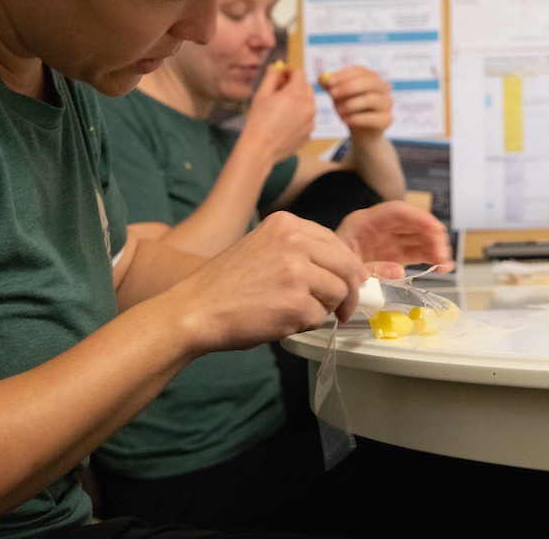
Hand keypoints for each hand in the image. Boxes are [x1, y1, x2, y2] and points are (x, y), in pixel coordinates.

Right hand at [166, 212, 368, 352]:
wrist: (195, 309)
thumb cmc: (225, 284)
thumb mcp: (261, 247)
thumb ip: (299, 250)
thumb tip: (345, 268)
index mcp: (285, 224)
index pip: (335, 241)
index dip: (347, 266)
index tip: (352, 281)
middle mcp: (293, 241)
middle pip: (346, 266)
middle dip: (350, 290)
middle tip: (344, 309)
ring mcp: (296, 272)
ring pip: (338, 293)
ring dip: (322, 308)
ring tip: (294, 312)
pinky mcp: (296, 303)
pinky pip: (319, 317)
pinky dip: (304, 325)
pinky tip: (280, 321)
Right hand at [240, 63, 315, 163]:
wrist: (260, 148)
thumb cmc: (258, 121)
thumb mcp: (262, 94)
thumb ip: (271, 76)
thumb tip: (276, 67)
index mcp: (297, 93)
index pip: (299, 73)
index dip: (289, 71)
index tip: (281, 74)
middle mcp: (308, 106)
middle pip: (307, 86)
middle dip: (295, 85)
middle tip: (280, 90)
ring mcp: (311, 121)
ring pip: (309, 103)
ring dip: (298, 100)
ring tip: (281, 108)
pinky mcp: (309, 133)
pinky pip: (307, 118)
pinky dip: (299, 116)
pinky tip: (285, 122)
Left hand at [320, 66, 392, 139]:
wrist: (361, 132)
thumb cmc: (350, 109)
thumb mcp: (338, 96)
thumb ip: (331, 86)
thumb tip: (321, 77)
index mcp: (371, 77)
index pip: (359, 70)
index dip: (343, 75)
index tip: (329, 82)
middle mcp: (383, 87)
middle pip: (368, 82)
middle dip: (348, 87)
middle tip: (332, 94)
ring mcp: (387, 103)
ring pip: (370, 99)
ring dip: (350, 104)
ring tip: (337, 111)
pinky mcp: (387, 119)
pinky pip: (372, 117)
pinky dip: (356, 118)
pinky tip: (344, 120)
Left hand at [335, 201, 452, 270]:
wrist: (326, 278)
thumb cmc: (332, 268)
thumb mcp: (347, 268)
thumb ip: (372, 269)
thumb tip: (400, 270)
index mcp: (362, 222)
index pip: (395, 211)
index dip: (417, 218)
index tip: (436, 228)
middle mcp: (379, 227)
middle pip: (411, 223)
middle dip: (431, 235)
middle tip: (443, 253)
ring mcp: (388, 240)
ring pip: (418, 237)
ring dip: (435, 248)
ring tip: (445, 263)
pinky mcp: (395, 253)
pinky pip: (417, 251)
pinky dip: (430, 258)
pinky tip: (442, 266)